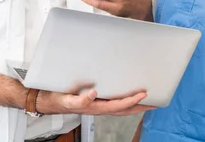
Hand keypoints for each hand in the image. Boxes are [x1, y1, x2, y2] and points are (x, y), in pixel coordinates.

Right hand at [36, 88, 155, 115]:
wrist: (49, 100)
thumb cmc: (59, 99)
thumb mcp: (67, 99)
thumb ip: (80, 99)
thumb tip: (93, 94)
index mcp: (95, 108)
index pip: (118, 105)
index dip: (131, 100)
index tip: (144, 94)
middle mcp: (99, 108)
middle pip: (124, 110)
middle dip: (140, 106)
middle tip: (155, 102)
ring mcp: (98, 106)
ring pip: (121, 108)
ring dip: (134, 105)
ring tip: (147, 100)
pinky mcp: (96, 101)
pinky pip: (114, 103)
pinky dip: (124, 100)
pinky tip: (128, 96)